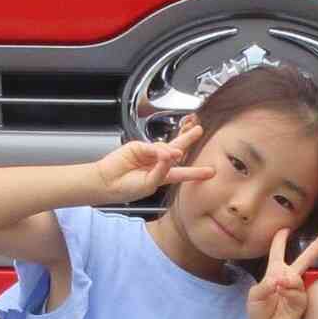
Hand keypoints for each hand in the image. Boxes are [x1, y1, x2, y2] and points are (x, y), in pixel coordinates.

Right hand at [92, 120, 213, 204]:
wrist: (106, 183)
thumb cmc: (126, 188)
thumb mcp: (150, 184)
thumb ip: (163, 170)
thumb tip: (172, 154)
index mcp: (162, 175)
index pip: (182, 172)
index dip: (196, 172)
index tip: (211, 172)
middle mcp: (157, 163)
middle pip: (176, 148)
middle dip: (188, 138)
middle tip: (198, 130)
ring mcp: (148, 154)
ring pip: (166, 147)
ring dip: (172, 151)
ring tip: (175, 155)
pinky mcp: (138, 146)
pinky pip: (153, 147)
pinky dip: (160, 151)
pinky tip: (163, 154)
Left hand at [247, 228, 317, 318]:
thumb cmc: (258, 311)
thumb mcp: (255, 295)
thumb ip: (265, 285)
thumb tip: (280, 279)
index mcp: (274, 272)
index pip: (278, 252)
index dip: (280, 240)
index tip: (285, 229)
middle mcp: (288, 277)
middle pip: (305, 258)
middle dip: (317, 245)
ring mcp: (296, 289)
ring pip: (297, 278)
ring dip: (288, 281)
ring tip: (278, 287)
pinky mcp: (301, 301)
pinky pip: (298, 292)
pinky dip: (289, 292)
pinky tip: (282, 294)